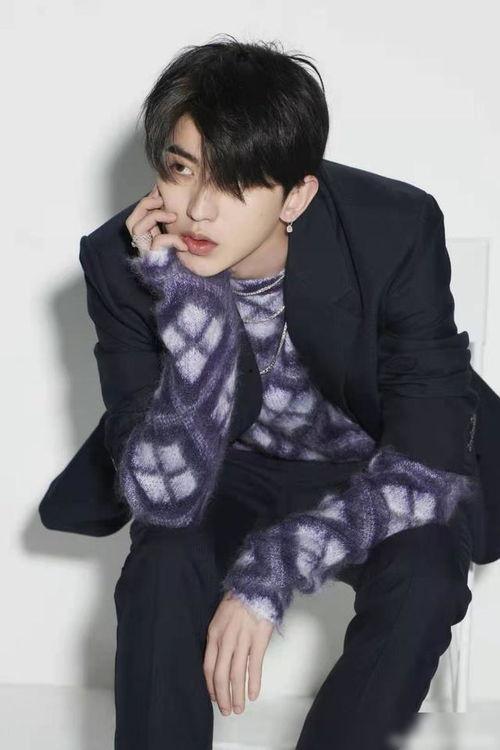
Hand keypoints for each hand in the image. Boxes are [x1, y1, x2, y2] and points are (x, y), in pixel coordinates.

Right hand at [125, 184, 188, 256]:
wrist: (183, 282)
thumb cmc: (180, 260)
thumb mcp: (175, 236)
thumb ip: (169, 222)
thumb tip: (170, 201)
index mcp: (146, 237)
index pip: (138, 215)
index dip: (147, 201)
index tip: (159, 191)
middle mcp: (142, 244)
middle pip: (131, 220)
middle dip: (145, 206)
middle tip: (161, 201)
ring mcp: (145, 252)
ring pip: (137, 227)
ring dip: (156, 216)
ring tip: (173, 217)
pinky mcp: (153, 260)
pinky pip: (158, 242)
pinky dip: (171, 239)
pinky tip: (183, 244)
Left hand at [203, 590, 273, 715]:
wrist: (258, 584)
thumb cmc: (240, 599)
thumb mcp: (222, 616)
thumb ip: (219, 636)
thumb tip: (218, 657)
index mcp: (214, 633)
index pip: (208, 666)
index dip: (210, 685)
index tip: (215, 698)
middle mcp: (225, 639)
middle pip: (220, 674)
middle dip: (223, 696)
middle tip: (227, 710)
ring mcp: (242, 639)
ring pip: (236, 674)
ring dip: (237, 694)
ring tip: (239, 708)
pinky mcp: (258, 639)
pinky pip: (254, 665)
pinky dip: (253, 682)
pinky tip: (253, 694)